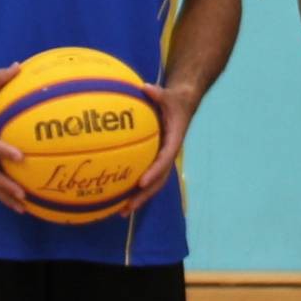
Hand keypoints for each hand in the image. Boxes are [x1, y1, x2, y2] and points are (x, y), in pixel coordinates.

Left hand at [115, 81, 197, 214]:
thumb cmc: (174, 101)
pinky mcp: (155, 159)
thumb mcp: (169, 95)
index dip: (154, 172)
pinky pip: (144, 175)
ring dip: (138, 198)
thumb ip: (158, 94)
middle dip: (143, 196)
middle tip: (127, 207)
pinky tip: (116, 195)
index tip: (141, 182)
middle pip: (157, 181)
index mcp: (173, 142)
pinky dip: (133, 187)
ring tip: (120, 212)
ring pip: (152, 184)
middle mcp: (168, 155)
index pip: (164, 160)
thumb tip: (146, 88)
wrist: (183, 105)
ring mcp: (161, 159)